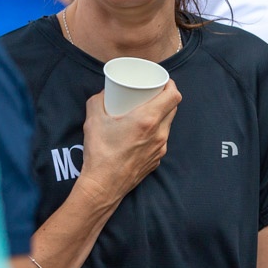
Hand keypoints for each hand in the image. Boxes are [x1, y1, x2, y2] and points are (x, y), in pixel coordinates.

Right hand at [73, 83, 180, 208]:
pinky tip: (140, 133)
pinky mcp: (156, 160)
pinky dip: (154, 132)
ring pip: (167, 125)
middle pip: (173, 109)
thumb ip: (98, 100)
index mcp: (147, 120)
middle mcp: (159, 134)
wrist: (103, 186)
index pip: (173, 96)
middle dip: (166, 98)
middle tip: (152, 93)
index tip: (164, 81)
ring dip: (160, 116)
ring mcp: (160, 149)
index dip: (171, 85)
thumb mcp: (93, 119)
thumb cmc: (100, 152)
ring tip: (145, 112)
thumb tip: (104, 93)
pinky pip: (160, 140)